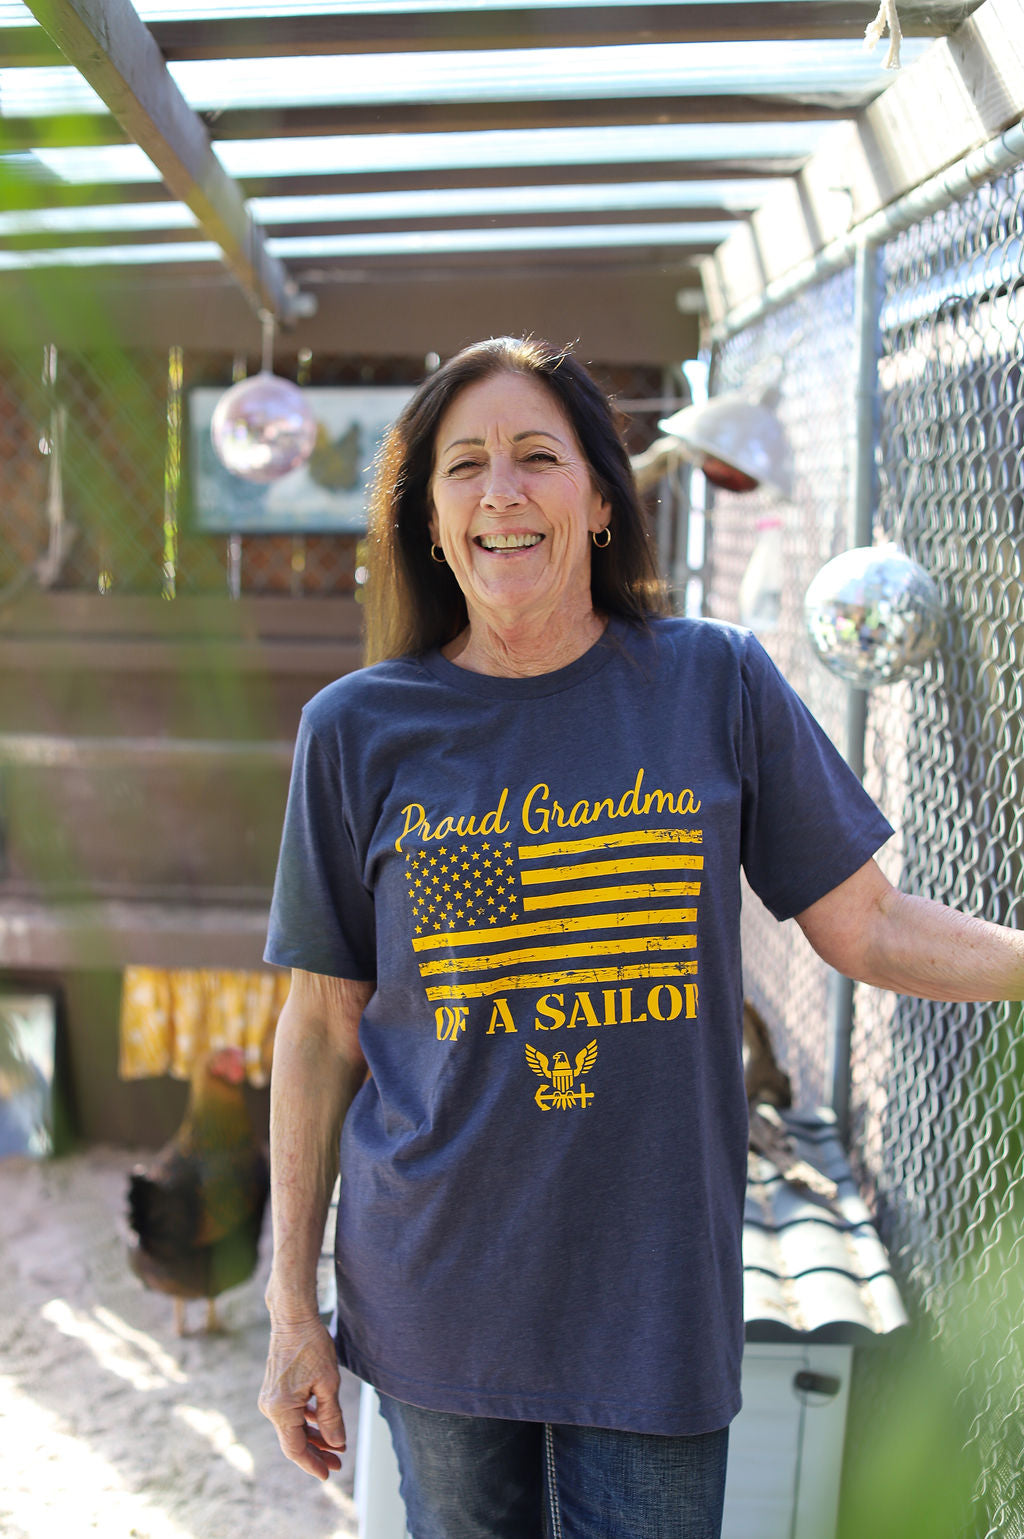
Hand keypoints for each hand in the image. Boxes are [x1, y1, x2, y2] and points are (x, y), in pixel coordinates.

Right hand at [259, 1315, 346, 1480]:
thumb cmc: (311, 1346)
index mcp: (281, 1409)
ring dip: (313, 1437)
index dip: (313, 1464)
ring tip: (335, 1446)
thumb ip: (331, 1417)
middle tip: (339, 1462)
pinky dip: (307, 1421)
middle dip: (317, 1452)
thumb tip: (337, 1443)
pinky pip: (291, 1414)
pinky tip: (322, 1424)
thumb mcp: (328, 1383)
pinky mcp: (275, 1391)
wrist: (292, 1318)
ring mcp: (270, 1399)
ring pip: (293, 1428)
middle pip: (293, 1441)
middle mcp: (270, 1407)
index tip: (329, 1474)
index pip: (295, 1449)